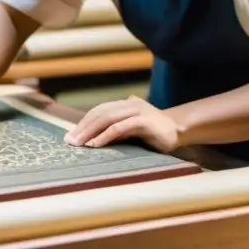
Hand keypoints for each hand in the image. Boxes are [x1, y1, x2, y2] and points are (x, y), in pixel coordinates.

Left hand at [64, 95, 181, 152]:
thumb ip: (116, 129)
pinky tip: (95, 145)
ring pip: (107, 119)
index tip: (70, 136)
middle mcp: (129, 104)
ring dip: (90, 132)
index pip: (99, 111)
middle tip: (69, 141)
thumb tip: (91, 138)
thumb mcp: (132, 129)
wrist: (179, 130)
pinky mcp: (144, 122)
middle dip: (82, 127)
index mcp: (124, 104)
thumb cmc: (154, 133)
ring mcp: (137, 111)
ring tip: (78, 144)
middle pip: (100, 113)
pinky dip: (105, 136)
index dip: (83, 122)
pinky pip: (120, 128)